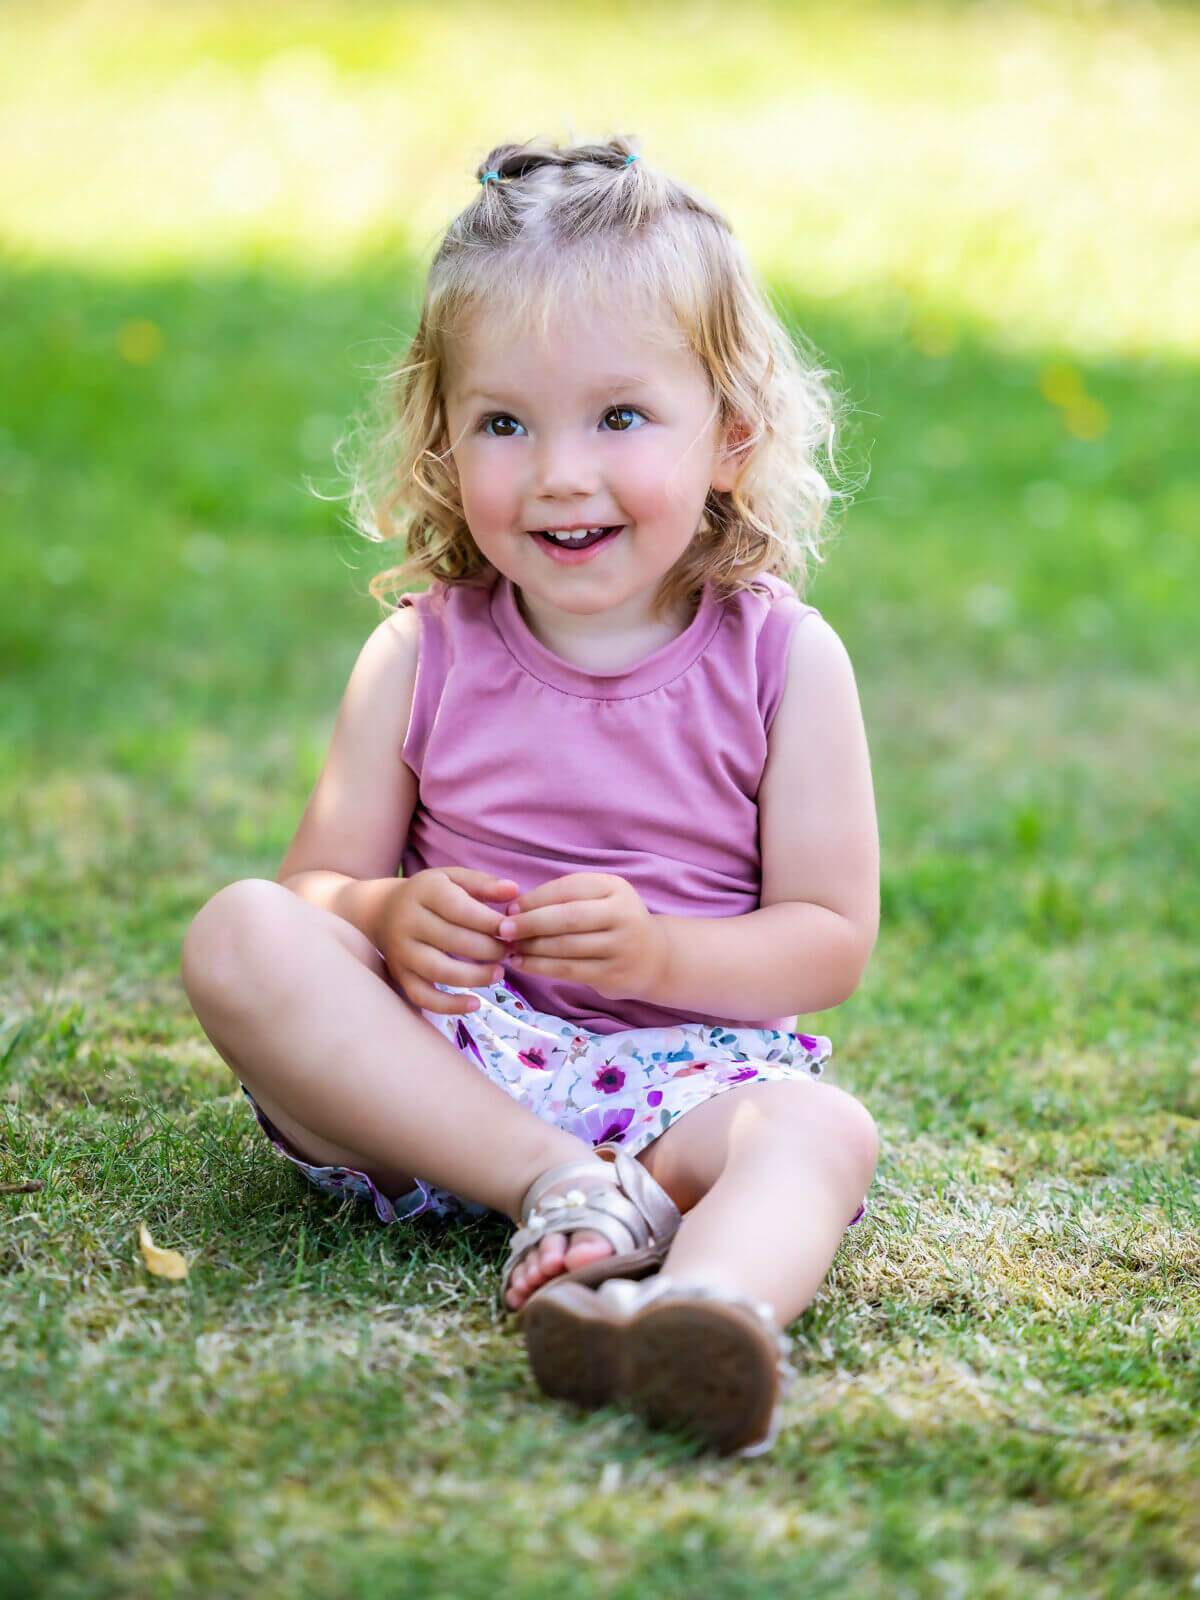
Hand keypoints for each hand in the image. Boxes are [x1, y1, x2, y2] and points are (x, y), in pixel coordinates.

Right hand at [378, 867, 518, 1015]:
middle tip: (508, 951)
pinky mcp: (400, 976)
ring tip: (499, 973)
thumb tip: (514, 891)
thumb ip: (484, 884)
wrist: (382, 911)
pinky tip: (475, 1004)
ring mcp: (402, 952)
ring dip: (475, 977)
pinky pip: (423, 997)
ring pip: (440, 971)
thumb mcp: (453, 878)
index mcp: (425, 892)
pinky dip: (450, 1006)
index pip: (460, 909)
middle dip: (489, 949)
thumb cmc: (429, 894)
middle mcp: (408, 922)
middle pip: (453, 941)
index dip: (490, 922)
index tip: (512, 930)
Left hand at [498, 873, 666, 1002]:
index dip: (536, 898)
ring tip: (510, 948)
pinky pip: (569, 970)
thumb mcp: (599, 899)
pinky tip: (523, 964)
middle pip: (568, 918)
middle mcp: (623, 915)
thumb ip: (566, 898)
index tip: (510, 908)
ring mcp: (621, 946)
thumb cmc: (613, 923)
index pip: (569, 888)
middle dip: (531, 923)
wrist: (654, 958)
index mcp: (616, 888)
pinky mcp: (613, 974)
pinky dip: (541, 967)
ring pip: (566, 947)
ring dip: (532, 948)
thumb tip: (515, 908)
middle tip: (503, 929)